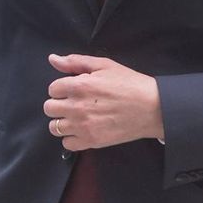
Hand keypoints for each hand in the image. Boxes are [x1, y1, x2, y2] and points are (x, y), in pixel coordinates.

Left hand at [44, 54, 164, 150]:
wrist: (153, 108)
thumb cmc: (130, 84)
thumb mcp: (104, 65)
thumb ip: (75, 62)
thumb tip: (52, 59)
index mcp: (79, 86)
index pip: (52, 89)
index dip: (62, 88)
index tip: (73, 90)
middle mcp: (77, 107)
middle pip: (49, 108)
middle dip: (59, 103)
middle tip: (73, 103)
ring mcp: (83, 126)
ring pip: (54, 127)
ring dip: (62, 121)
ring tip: (76, 117)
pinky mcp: (92, 141)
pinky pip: (67, 143)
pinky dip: (71, 138)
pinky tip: (82, 130)